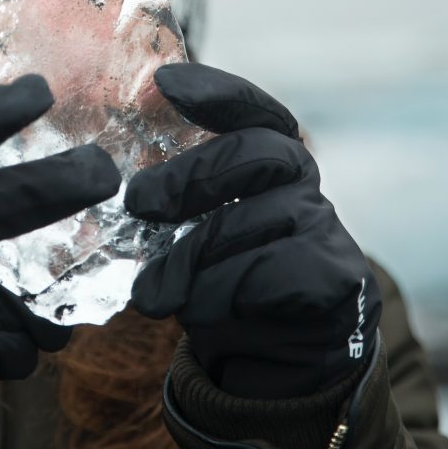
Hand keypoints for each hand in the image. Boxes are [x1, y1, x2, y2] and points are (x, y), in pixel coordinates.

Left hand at [125, 63, 379, 397]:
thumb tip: (109, 191)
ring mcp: (327, 228)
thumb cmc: (222, 287)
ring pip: (253, 219)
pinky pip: (271, 271)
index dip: (216, 91)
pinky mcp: (338, 277)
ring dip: (191, 257)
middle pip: (257, 151)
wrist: (277, 366)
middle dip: (190, 174)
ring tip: (151, 292)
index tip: (165, 82)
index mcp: (270, 162)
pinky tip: (197, 312)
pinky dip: (222, 291)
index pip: (254, 111)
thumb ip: (168, 209)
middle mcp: (305, 184)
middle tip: (137, 202)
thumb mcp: (188, 239)